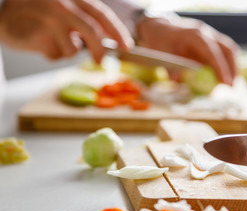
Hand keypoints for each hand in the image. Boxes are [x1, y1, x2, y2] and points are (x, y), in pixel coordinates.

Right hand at [0, 0, 133, 62]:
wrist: (3, 14)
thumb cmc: (38, 13)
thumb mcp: (63, 9)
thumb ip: (84, 20)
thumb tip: (109, 41)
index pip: (101, 14)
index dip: (117, 32)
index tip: (127, 46)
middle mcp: (62, 5)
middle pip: (92, 32)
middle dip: (99, 51)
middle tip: (100, 61)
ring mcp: (49, 19)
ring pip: (73, 49)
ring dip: (66, 51)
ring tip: (52, 41)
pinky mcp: (38, 34)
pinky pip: (56, 55)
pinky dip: (51, 54)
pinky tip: (41, 43)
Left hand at [136, 16, 238, 84]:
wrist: (160, 28)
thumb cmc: (160, 41)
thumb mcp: (161, 54)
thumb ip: (170, 67)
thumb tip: (178, 81)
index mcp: (194, 35)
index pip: (212, 51)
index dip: (220, 67)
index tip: (225, 82)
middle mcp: (206, 34)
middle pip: (227, 49)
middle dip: (232, 68)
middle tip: (231, 86)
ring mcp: (210, 37)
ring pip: (229, 49)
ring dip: (233, 66)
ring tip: (231, 83)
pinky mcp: (211, 43)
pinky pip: (224, 52)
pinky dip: (227, 65)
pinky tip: (225, 77)